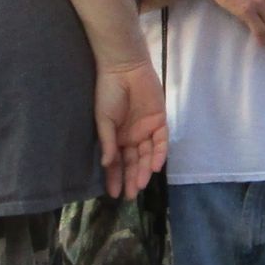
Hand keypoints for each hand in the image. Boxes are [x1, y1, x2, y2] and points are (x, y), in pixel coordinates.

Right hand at [95, 60, 168, 198]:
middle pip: (133, 162)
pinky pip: (161, 141)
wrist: (124, 68)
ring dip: (144, 169)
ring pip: (147, 155)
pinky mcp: (160, 121)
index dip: (114, 177)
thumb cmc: (109, 92)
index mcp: (116, 137)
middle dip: (131, 178)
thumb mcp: (104, 119)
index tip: (113, 194)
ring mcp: (146, 130)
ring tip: (140, 184)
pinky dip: (159, 153)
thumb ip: (108, 142)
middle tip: (130, 195)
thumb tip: (106, 164)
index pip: (116, 162)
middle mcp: (132, 136)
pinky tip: (153, 166)